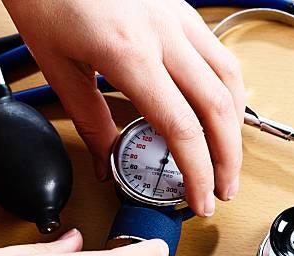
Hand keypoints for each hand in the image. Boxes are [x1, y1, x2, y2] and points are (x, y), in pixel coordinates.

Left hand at [2, 0, 245, 216]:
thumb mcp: (58, 63)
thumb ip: (88, 118)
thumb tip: (106, 159)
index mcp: (129, 52)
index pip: (181, 127)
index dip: (197, 172)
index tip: (201, 199)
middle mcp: (164, 33)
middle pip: (218, 108)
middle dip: (228, 158)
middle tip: (224, 189)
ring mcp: (179, 18)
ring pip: (230, 79)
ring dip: (235, 126)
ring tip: (228, 156)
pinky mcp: (182, 10)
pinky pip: (220, 55)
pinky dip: (229, 91)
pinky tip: (222, 110)